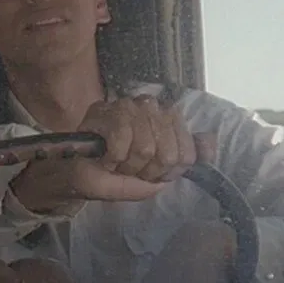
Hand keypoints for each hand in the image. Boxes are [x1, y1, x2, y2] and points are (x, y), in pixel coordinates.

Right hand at [13, 95, 217, 210]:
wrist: (72, 175)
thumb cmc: (111, 174)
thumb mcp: (151, 176)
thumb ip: (184, 161)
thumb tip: (211, 144)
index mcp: (168, 121)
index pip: (186, 151)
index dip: (168, 172)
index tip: (149, 175)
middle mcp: (151, 108)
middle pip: (167, 152)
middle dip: (146, 171)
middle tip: (129, 171)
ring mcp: (127, 106)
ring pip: (146, 147)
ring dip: (127, 166)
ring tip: (116, 164)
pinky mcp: (104, 110)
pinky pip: (122, 141)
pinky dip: (112, 158)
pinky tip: (105, 158)